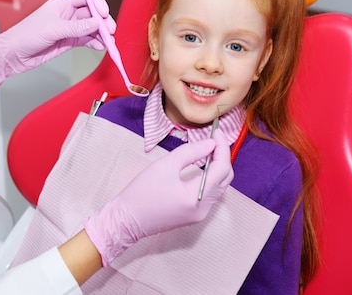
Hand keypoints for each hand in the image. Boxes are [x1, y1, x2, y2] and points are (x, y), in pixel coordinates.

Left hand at [0, 0, 114, 85]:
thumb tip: (96, 23)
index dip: (97, 3)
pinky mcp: (68, 42)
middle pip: (91, 13)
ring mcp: (68, 29)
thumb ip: (76, 27)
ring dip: (101, 33)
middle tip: (110, 30)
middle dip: (102, 21)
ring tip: (109, 41)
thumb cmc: (25, 36)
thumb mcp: (53, 29)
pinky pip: (86, 40)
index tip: (104, 13)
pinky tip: (101, 46)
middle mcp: (66, 15)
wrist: (13, 55)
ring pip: (90, 28)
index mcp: (61, 4)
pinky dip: (95, 43)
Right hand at [84, 128, 233, 266]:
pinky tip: (202, 166)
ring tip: (208, 149)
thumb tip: (210, 144)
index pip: (221, 169)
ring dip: (217, 167)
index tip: (216, 132)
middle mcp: (203, 208)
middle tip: (213, 139)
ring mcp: (200, 214)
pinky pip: (210, 193)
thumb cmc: (142, 192)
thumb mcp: (164, 166)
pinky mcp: (194, 215)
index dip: (221, 148)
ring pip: (219, 186)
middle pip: (225, 179)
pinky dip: (210, 178)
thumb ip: (190, 152)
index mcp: (196, 197)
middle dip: (222, 157)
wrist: (126, 220)